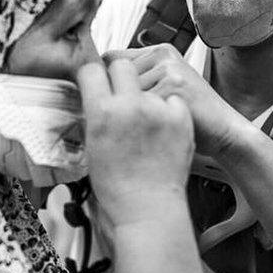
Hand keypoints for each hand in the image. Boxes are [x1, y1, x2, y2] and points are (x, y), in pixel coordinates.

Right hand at [76, 59, 193, 230]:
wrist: (148, 208)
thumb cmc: (118, 187)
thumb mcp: (91, 147)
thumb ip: (93, 116)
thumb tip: (92, 97)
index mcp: (102, 112)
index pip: (91, 69)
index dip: (92, 74)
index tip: (95, 79)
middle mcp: (130, 105)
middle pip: (122, 65)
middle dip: (118, 75)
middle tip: (120, 92)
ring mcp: (158, 109)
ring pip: (148, 82)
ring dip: (144, 96)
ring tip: (144, 123)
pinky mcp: (180, 116)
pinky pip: (171, 99)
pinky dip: (167, 108)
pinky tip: (161, 128)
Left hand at [104, 44, 249, 155]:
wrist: (224, 132)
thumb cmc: (189, 116)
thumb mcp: (165, 89)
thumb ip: (139, 81)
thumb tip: (95, 85)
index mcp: (159, 52)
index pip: (111, 60)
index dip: (105, 83)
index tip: (107, 103)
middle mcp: (162, 55)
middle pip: (113, 74)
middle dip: (111, 97)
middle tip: (120, 119)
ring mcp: (168, 69)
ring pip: (122, 92)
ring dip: (124, 113)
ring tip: (140, 129)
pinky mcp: (172, 87)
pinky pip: (136, 106)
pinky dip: (136, 124)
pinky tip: (148, 134)